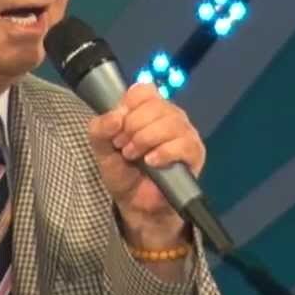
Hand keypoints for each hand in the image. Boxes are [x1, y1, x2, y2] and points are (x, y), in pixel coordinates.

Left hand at [86, 83, 204, 248]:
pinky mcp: (195, 153)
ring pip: (170, 122)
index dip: (127, 107)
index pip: (143, 90)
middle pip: (155, 105)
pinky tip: (152, 162)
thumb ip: (99, 129)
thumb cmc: (123, 171)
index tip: (117, 128)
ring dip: (146, 140)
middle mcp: (170, 115)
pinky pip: (183, 144)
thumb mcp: (101, 149)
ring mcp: (185, 133)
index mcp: (148, 108)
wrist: (135, 204)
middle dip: (132, 127)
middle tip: (123, 147)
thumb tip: (115, 117)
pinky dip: (163, 152)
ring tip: (134, 157)